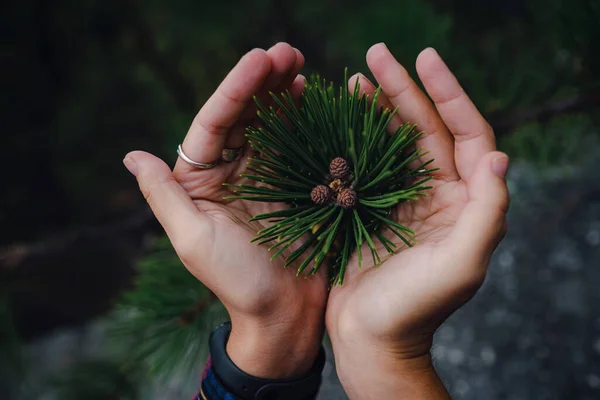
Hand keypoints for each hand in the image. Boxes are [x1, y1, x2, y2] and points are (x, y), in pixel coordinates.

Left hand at [123, 43, 326, 378]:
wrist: (284, 312)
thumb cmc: (236, 282)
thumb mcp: (193, 241)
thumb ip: (165, 196)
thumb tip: (132, 156)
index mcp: (200, 180)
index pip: (215, 124)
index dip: (236, 90)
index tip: (260, 59)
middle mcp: (231, 171)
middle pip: (244, 115)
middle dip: (263, 81)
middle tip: (287, 52)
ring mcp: (265, 174)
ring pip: (271, 123)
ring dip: (284, 91)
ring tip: (300, 63)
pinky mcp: (295, 184)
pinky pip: (298, 144)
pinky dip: (305, 119)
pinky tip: (312, 95)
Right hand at [326, 44, 508, 397]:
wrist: (372, 339)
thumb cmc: (417, 310)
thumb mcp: (460, 266)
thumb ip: (487, 213)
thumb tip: (497, 156)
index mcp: (464, 202)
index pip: (467, 134)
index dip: (450, 94)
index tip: (425, 59)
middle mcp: (437, 194)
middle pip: (425, 129)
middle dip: (404, 89)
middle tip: (377, 53)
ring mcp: (401, 199)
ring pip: (392, 141)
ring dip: (376, 108)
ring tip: (355, 77)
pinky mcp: (369, 208)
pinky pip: (364, 163)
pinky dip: (352, 137)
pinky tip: (337, 117)